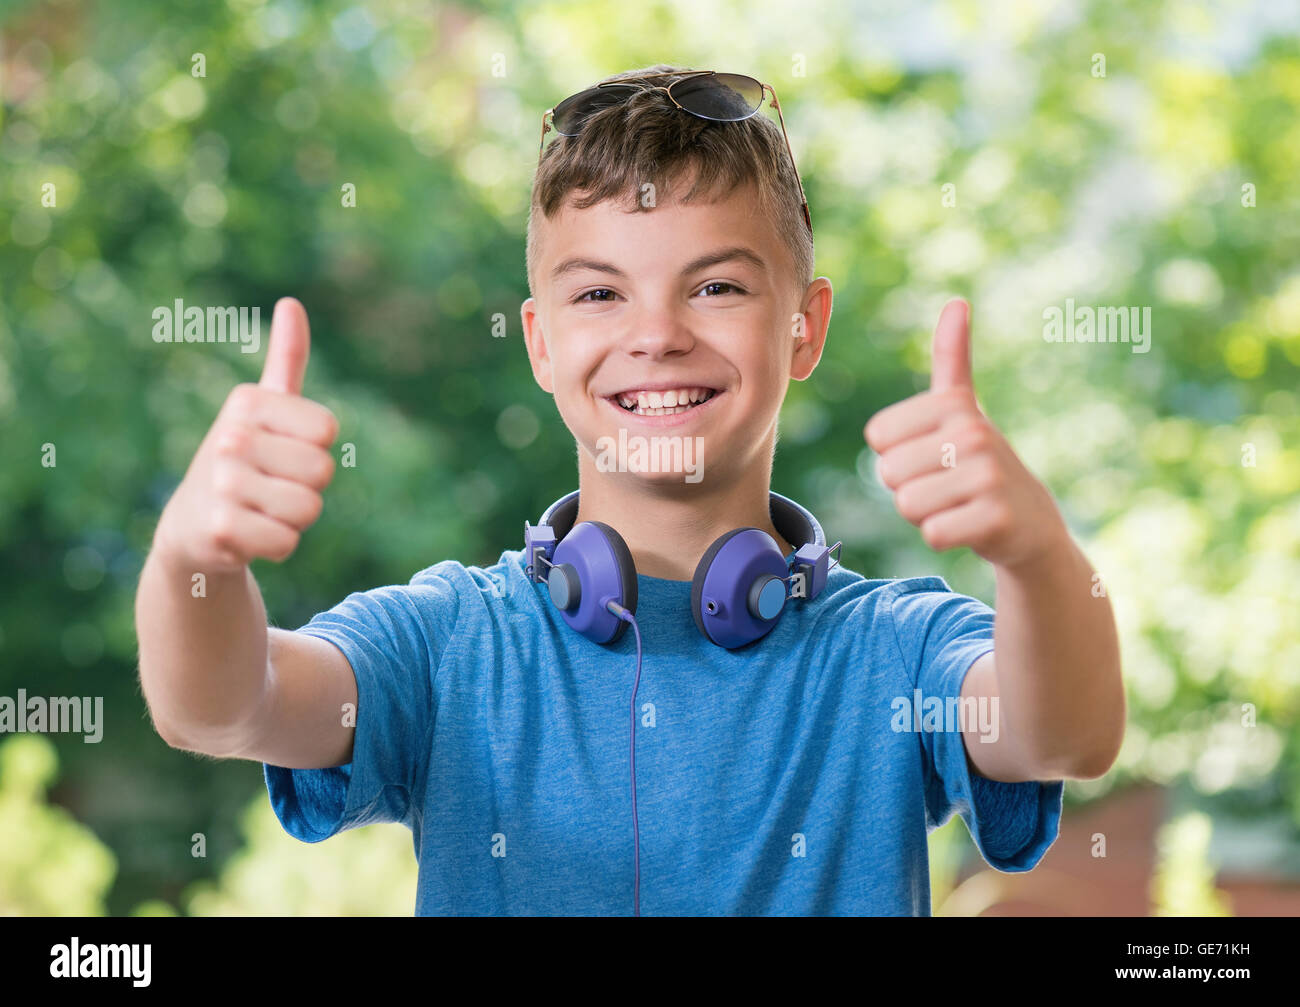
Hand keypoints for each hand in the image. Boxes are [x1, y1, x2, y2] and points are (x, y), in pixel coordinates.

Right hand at [154, 298, 338, 572]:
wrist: (193, 525)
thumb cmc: (244, 461)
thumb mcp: (263, 408)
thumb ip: (286, 359)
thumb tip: (291, 302)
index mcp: (248, 403)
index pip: (327, 431)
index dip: (313, 450)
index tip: (281, 452)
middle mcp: (230, 436)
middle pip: (322, 471)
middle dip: (307, 488)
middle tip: (271, 487)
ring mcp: (222, 483)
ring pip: (309, 509)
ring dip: (293, 519)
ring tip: (260, 510)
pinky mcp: (221, 529)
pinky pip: (288, 542)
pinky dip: (277, 546)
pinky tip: (248, 535)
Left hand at [864, 299, 1066, 568]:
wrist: (1031, 523)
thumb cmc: (980, 463)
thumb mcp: (964, 409)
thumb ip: (952, 358)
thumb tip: (957, 301)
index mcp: (955, 405)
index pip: (877, 437)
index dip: (896, 455)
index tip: (932, 455)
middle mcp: (974, 433)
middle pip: (889, 473)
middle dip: (909, 488)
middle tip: (947, 486)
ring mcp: (988, 476)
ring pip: (908, 505)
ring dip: (925, 514)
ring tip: (957, 505)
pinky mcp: (995, 519)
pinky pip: (932, 533)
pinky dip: (944, 536)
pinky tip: (970, 526)